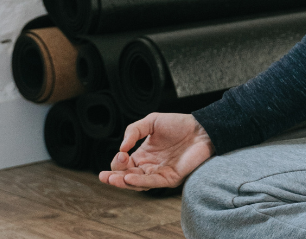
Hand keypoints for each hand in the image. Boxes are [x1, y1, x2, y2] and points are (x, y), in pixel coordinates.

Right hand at [99, 113, 215, 190]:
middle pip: (127, 177)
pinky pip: (152, 182)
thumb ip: (134, 130)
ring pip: (137, 183)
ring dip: (123, 182)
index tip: (120, 154)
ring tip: (113, 179)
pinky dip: (139, 181)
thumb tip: (121, 147)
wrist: (201, 127)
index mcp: (144, 155)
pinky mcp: (169, 178)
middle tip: (104, 176)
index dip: (118, 163)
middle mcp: (149, 166)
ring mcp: (159, 173)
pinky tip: (129, 178)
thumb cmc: (179, 124)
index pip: (125, 165)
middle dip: (114, 178)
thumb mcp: (152, 122)